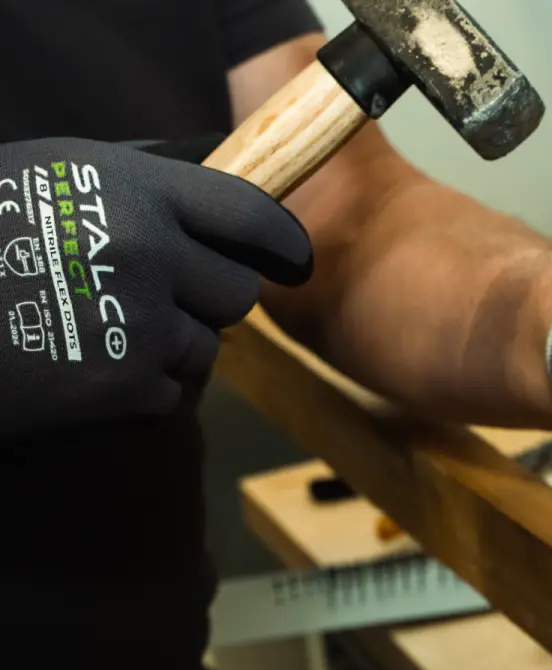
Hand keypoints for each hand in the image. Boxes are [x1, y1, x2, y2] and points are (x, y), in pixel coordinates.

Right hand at [0, 137, 312, 437]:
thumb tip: (218, 196)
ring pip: (204, 351)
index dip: (282, 246)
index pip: (251, 216)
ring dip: (161, 351)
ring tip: (89, 334)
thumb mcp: (49, 180)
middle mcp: (147, 250)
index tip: (292, 265)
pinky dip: (132, 397)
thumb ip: (137, 185)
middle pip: (237, 295)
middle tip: (140, 303)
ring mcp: (140, 323)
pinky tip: (77, 372)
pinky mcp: (126, 389)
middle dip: (202, 304)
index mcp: (132, 190)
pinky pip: (168, 398)